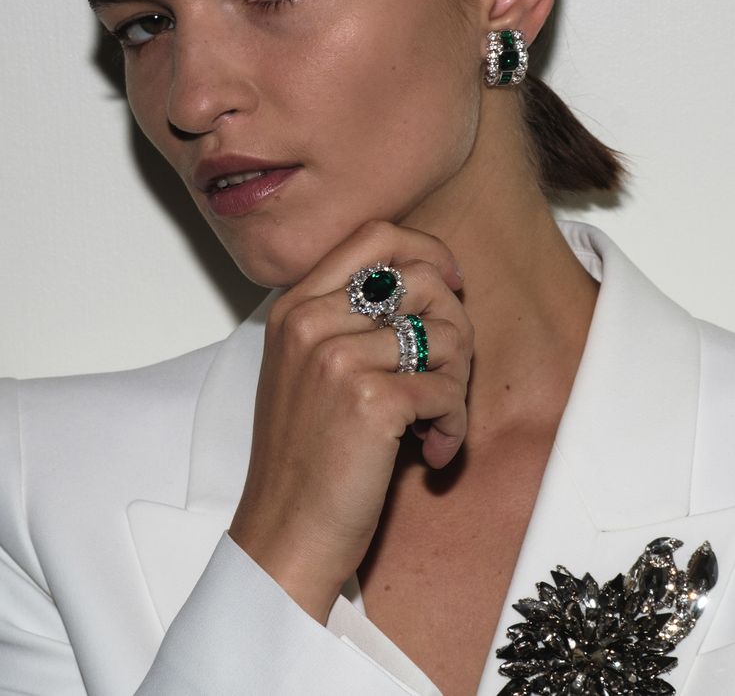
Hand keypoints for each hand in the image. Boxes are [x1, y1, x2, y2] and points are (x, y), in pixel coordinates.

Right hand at [228, 220, 472, 622]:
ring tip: (438, 420)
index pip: (375, 235)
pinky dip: (454, 425)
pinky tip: (433, 451)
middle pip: (422, 279)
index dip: (427, 250)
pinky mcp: (370, 400)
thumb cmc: (306, 456)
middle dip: (456, 324)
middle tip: (448, 375)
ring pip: (446, 334)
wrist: (284, 534)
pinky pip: (447, 390)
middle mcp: (311, 321)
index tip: (452, 284)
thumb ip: (351, 319)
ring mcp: (337, 357)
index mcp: (295, 306)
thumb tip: (431, 280)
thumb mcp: (308, 369)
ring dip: (457, 382)